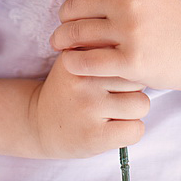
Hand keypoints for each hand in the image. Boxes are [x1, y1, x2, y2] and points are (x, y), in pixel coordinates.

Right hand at [29, 51, 148, 158]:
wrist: (39, 122)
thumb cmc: (70, 87)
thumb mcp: (77, 57)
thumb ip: (102, 46)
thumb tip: (140, 44)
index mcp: (80, 54)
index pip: (125, 51)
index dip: (128, 63)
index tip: (118, 71)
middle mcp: (84, 78)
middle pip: (137, 77)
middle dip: (135, 86)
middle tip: (120, 93)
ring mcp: (88, 107)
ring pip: (141, 104)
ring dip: (136, 109)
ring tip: (120, 110)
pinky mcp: (94, 136)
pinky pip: (136, 130)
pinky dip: (133, 130)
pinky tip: (118, 127)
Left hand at [50, 0, 180, 92]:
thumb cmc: (168, 13)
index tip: (81, 1)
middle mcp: (130, 3)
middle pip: (73, 6)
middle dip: (66, 18)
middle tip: (69, 26)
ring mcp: (131, 33)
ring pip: (75, 34)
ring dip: (62, 41)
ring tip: (64, 44)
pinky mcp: (131, 63)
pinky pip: (85, 62)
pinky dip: (72, 63)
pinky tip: (74, 62)